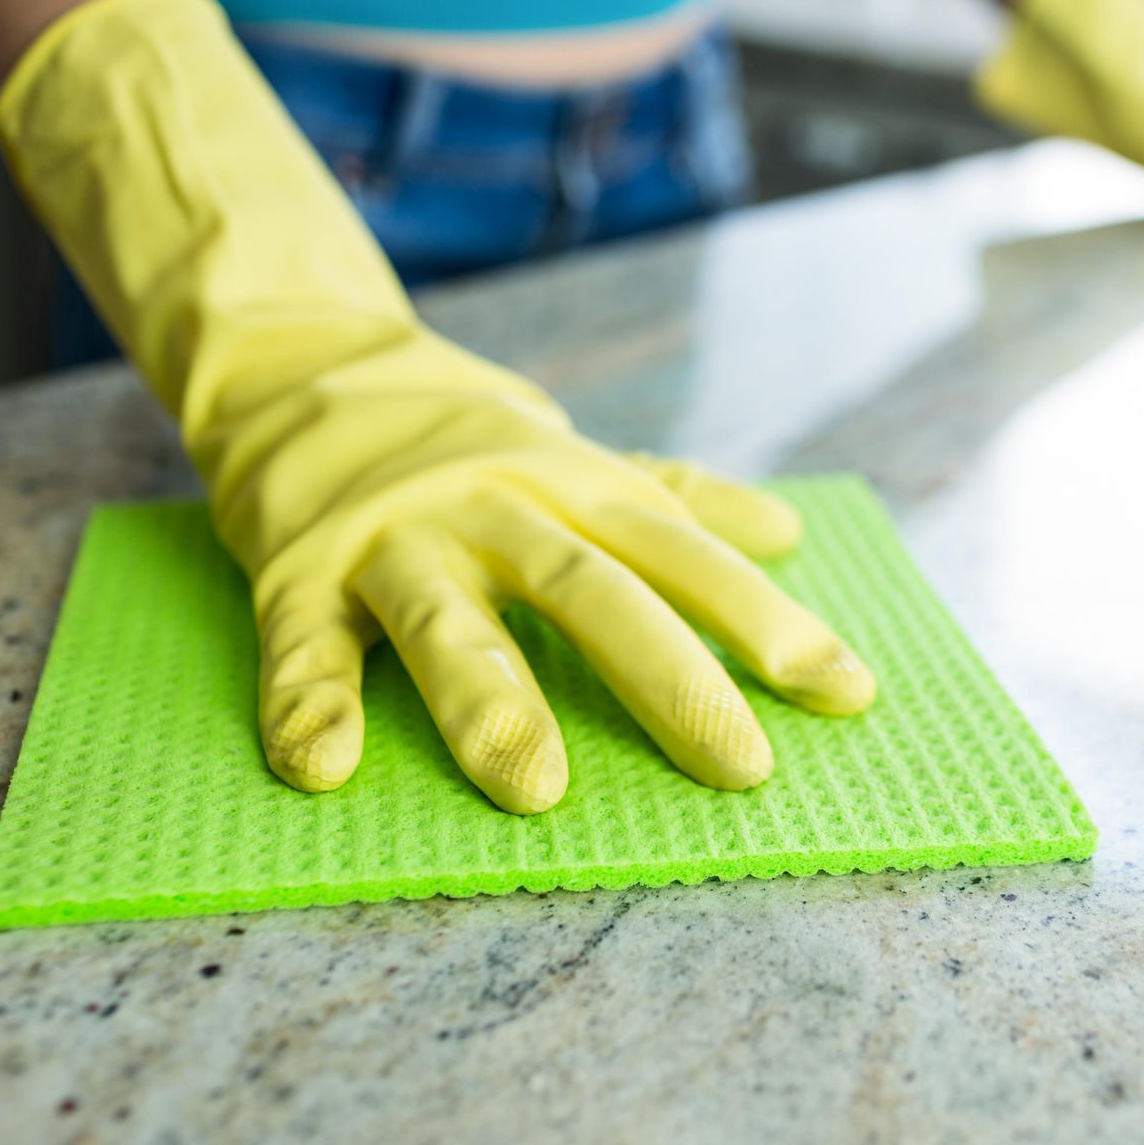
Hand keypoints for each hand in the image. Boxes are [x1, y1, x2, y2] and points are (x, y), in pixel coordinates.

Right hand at [0, 0, 871, 813]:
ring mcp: (395, 539)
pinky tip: (323, 767)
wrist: (303, 356)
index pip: (684, 558)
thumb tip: (790, 532)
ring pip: (450, 621)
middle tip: (740, 766)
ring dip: (490, 701)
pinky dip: (307, 701)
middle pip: (592, 591)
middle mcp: (496, 508)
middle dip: (670, 678)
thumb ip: (678, 497)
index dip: (765, 623)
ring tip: (535, 788)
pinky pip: (302, 643)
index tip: (848, 695)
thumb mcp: (579, 456)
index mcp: (574, 486)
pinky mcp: (295, 571)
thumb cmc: (465, 435)